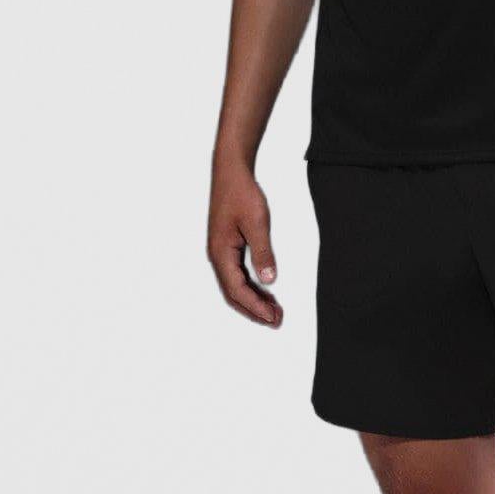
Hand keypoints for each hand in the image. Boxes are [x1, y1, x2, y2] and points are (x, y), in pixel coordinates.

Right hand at [208, 160, 282, 326]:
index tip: (273, 317)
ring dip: (254, 300)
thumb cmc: (241, 194)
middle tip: (276, 321)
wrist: (231, 172)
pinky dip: (252, 286)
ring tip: (274, 311)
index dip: (256, 307)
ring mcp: (221, 252)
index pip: (237, 290)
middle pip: (234, 294)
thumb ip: (263, 252)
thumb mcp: (256, 223)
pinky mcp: (227, 247)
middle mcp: (218, 256)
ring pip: (236, 286)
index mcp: (221, 253)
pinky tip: (266, 290)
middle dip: (254, 310)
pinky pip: (238, 274)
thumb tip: (269, 280)